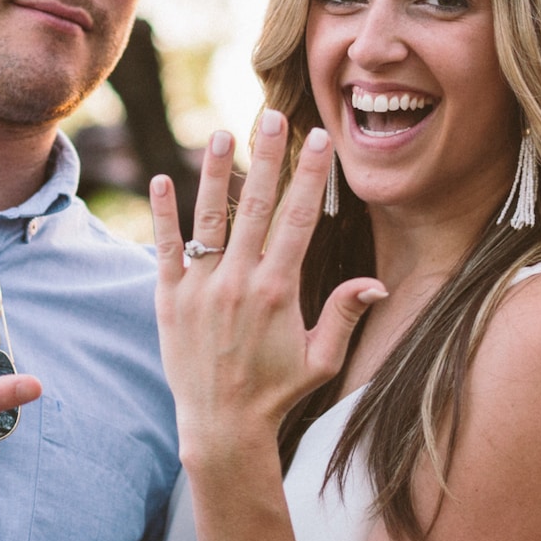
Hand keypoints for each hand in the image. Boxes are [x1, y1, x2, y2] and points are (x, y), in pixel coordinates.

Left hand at [150, 110, 386, 467]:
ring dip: (216, 173)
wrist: (222, 426)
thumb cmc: (277, 392)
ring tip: (222, 133)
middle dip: (268, 157)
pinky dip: (164, 214)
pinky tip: (163, 179)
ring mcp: (201, 288)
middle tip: (273, 115)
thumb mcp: (321, 359)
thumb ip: (344, 315)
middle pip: (256, 206)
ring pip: (209, 219)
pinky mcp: (169, 299)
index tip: (319, 139)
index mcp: (279, 290)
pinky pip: (166, 248)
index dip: (311, 176)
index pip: (299, 219)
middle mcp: (239, 282)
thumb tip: (377, 284)